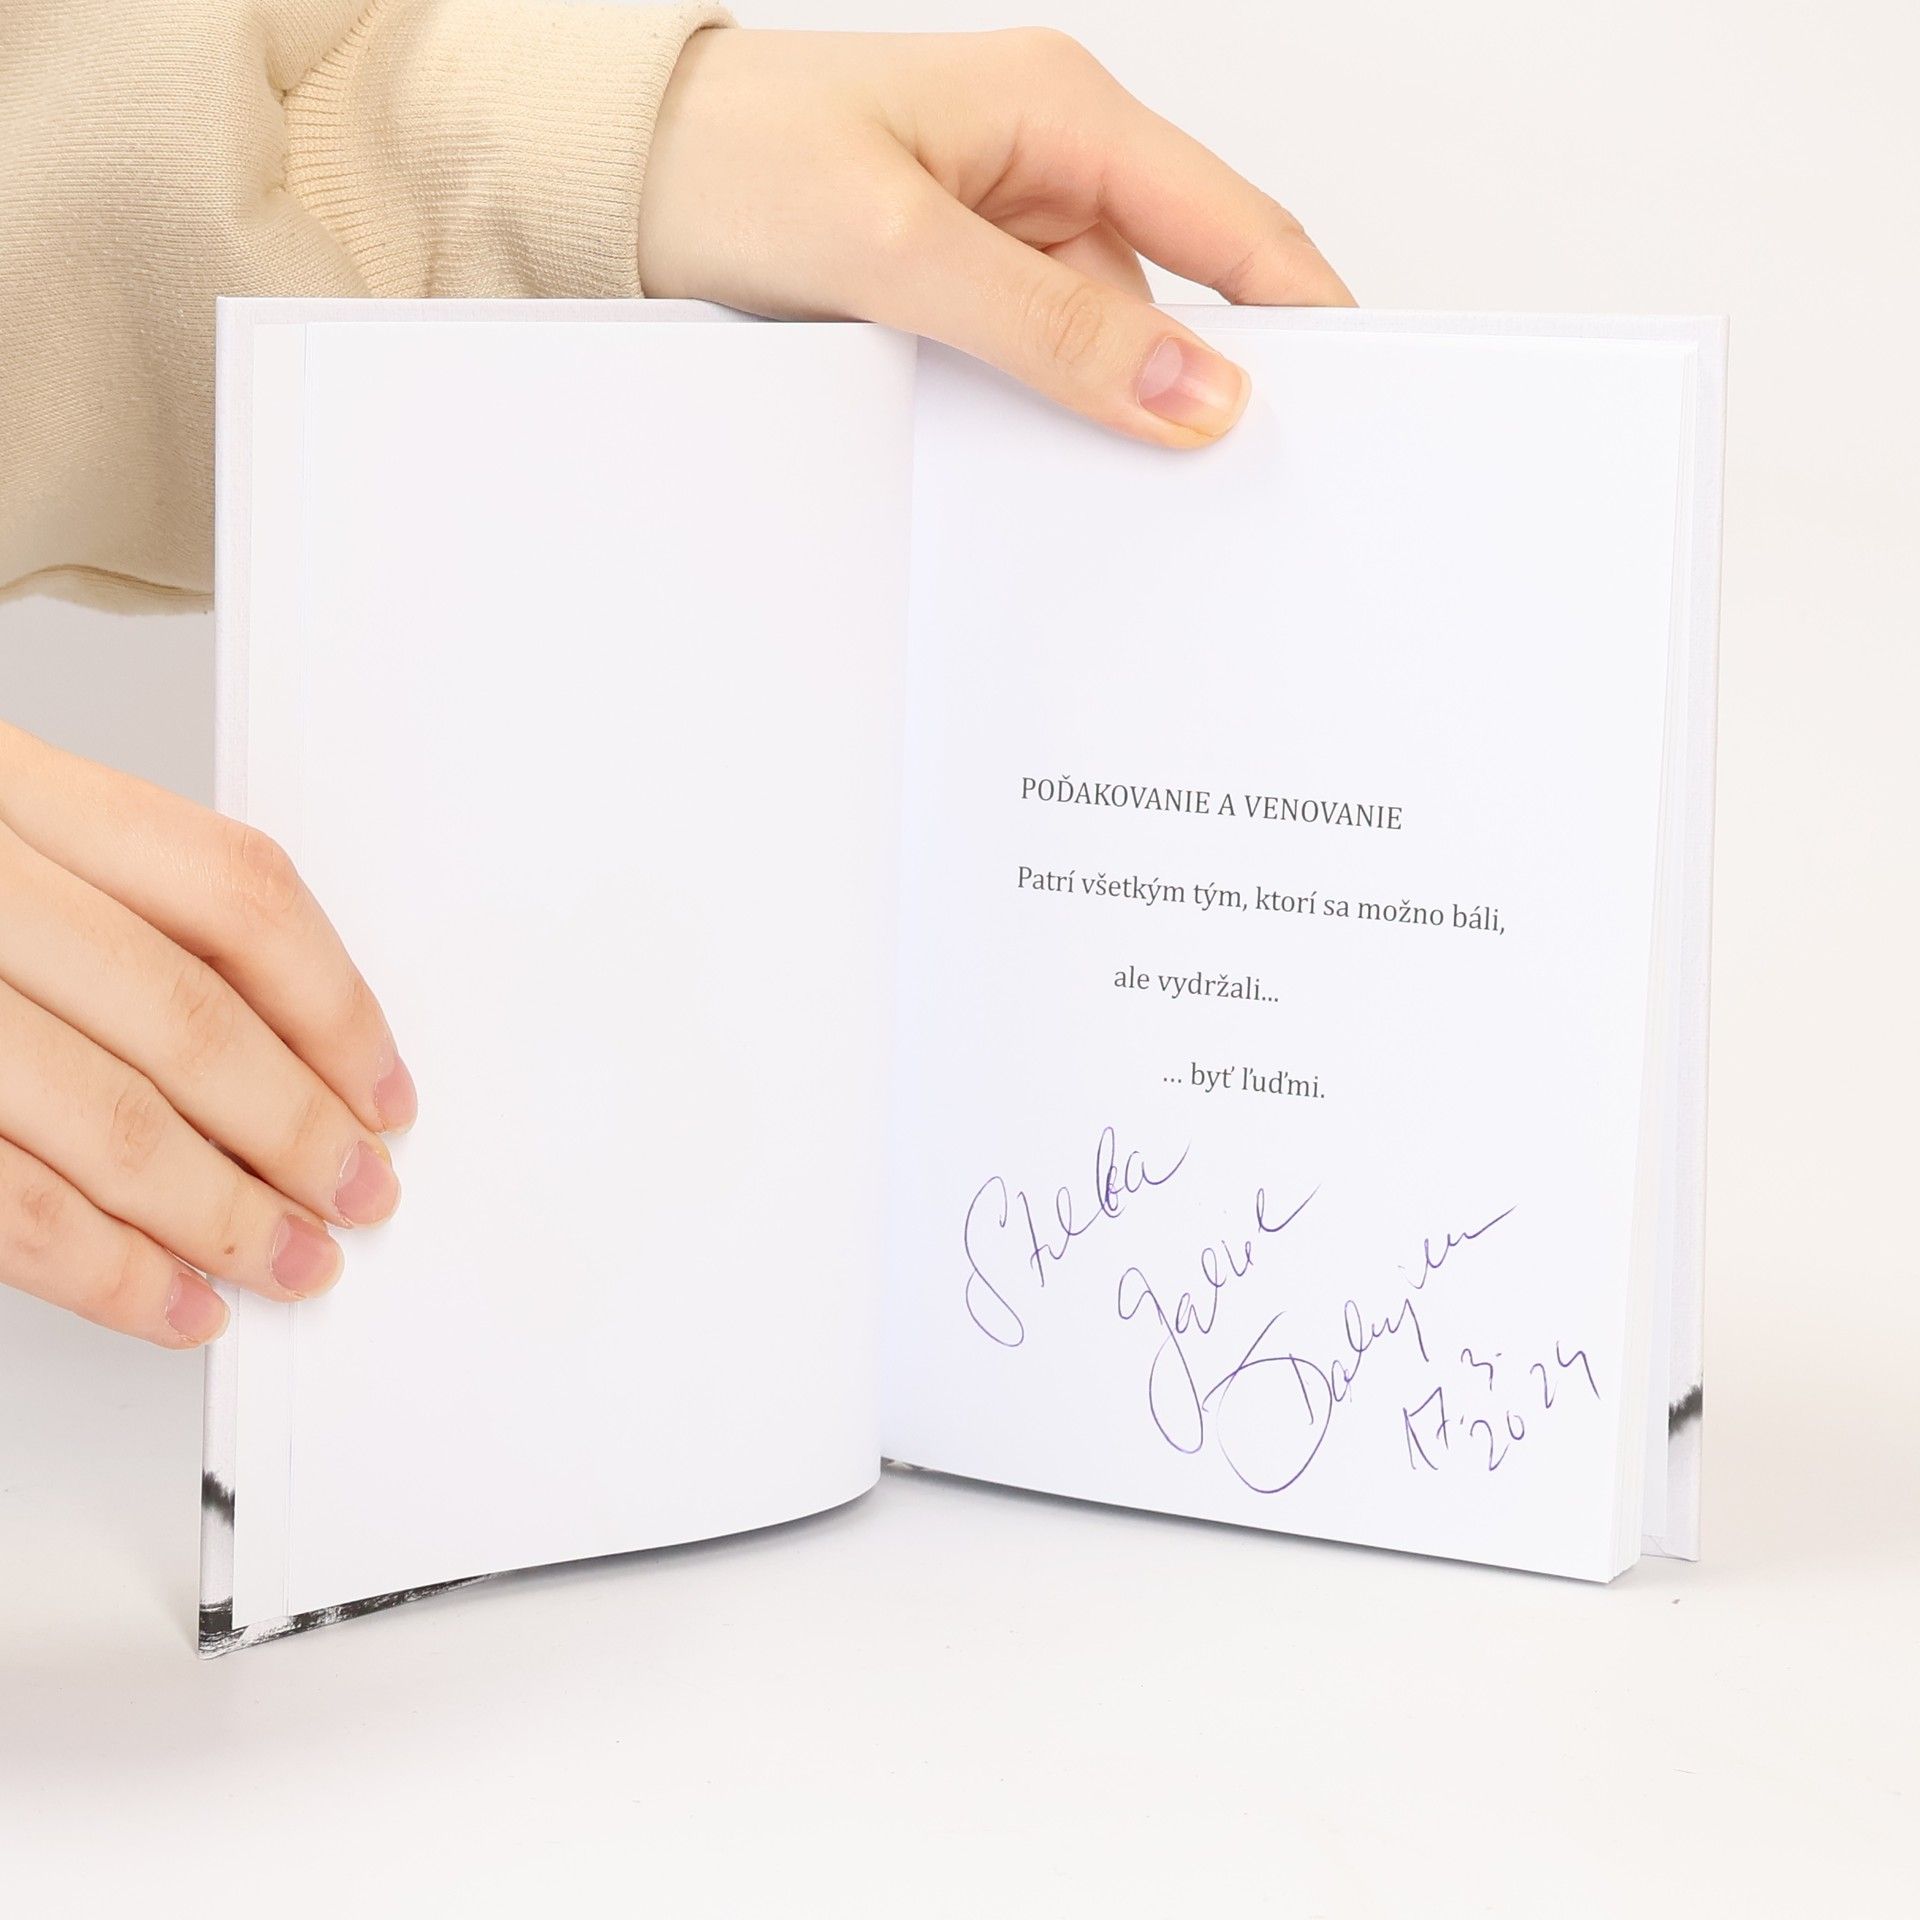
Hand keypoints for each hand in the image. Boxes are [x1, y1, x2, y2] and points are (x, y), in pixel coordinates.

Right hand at [0, 722, 412, 1346]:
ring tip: (288, 1263)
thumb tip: (289, 1049)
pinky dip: (106, 1271)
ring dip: (219, 1216)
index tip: (384, 1089)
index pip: (234, 892)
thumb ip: (113, 910)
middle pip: (187, 1016)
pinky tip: (173, 1301)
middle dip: (297, 1130)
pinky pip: (8, 1202)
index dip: (335, 1006)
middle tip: (357, 1195)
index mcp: (12, 787)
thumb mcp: (0, 832)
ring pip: (105, 1121)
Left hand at [637, 27, 1352, 445]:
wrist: (604, 170)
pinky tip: (1032, 467)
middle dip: (1206, 388)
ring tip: (1110, 499)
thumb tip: (1187, 390)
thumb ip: (1047, 324)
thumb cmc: (723, 157)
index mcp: (1061, 113)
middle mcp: (1047, 165)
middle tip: (1228, 494)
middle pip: (1179, 292)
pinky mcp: (958, 283)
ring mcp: (1003, 227)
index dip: (1304, 316)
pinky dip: (1045, 414)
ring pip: (1106, 340)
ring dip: (1109, 414)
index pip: (1234, 224)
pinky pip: (1038, 358)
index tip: (1355, 408)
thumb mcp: (893, 248)